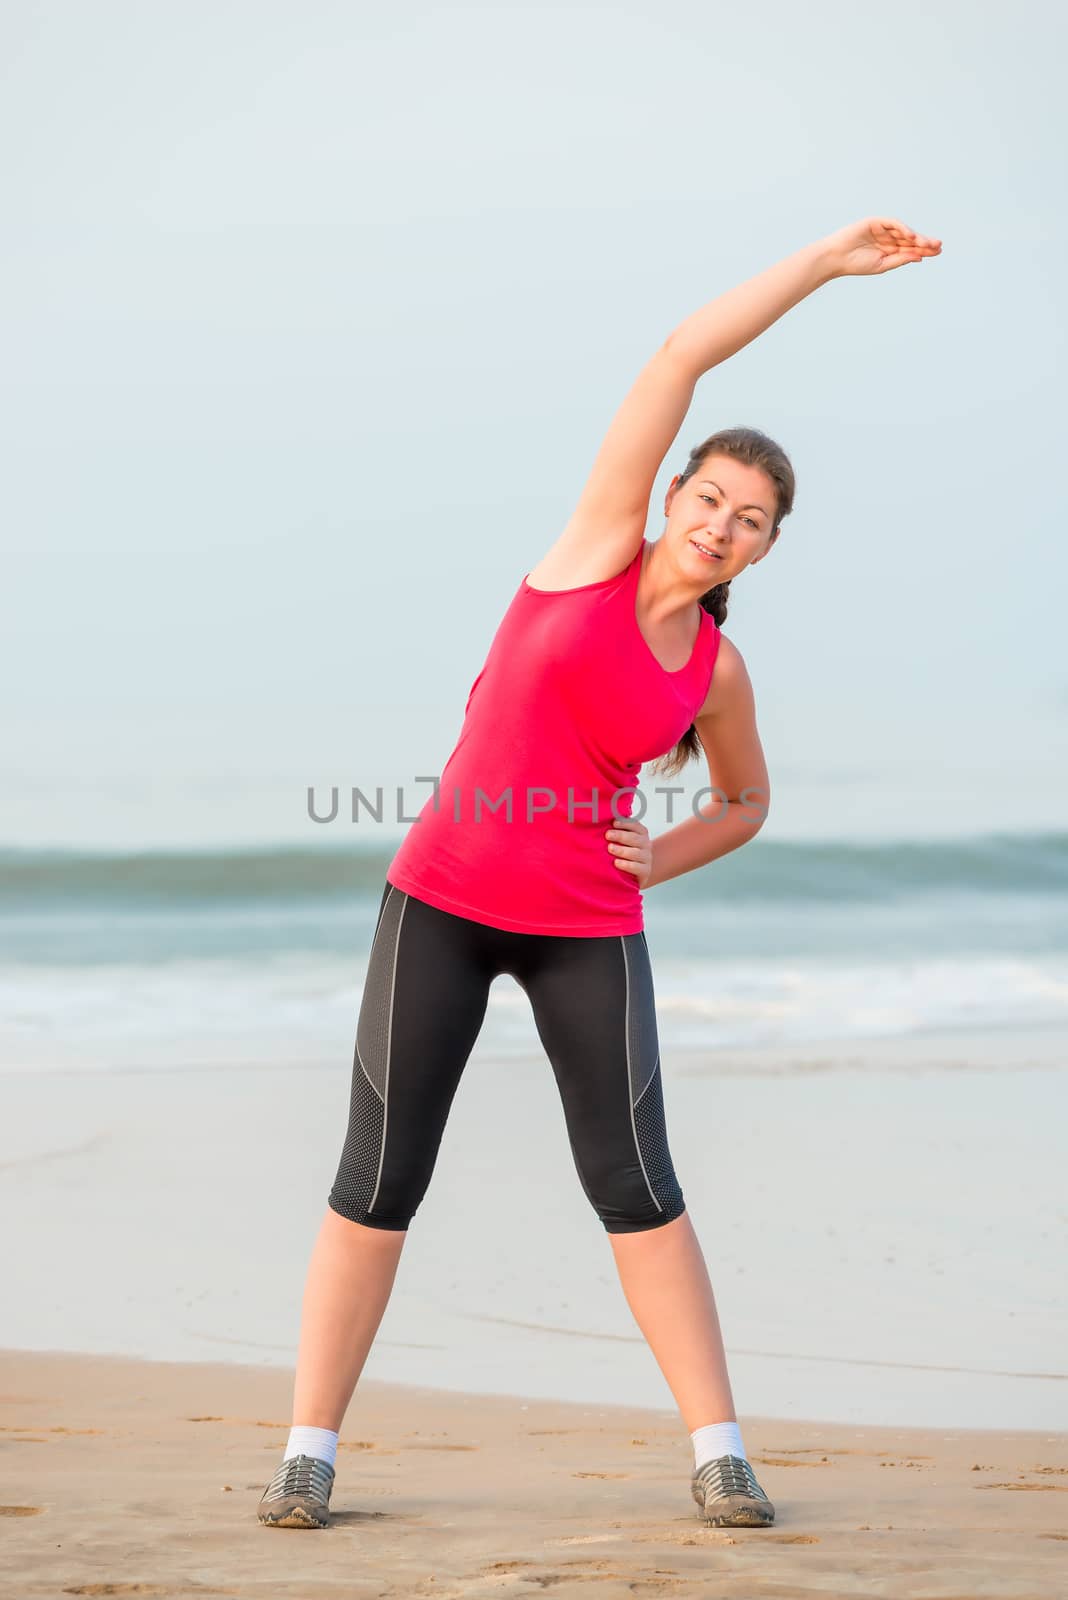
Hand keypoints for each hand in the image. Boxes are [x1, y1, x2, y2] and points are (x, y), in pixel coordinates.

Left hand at [605, 816, 652, 888]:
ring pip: (636, 853)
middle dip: (621, 836)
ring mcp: (646, 858)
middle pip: (635, 838)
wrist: (636, 872)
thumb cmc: (624, 851)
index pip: (635, 826)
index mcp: (641, 833)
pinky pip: (637, 867)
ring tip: (610, 848)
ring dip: (622, 850)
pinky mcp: (645, 871)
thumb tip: (599, 817)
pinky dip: (626, 865)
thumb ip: (615, 829)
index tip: (613, 823)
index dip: (625, 823)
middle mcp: (646, 844)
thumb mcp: (622, 840)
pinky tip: (616, 863)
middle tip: (607, 835)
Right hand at [823, 216, 941, 277]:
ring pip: (903, 231)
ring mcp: (882, 229)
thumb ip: (899, 260)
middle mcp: (887, 238)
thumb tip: (919, 257)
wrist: (836, 258)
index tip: (938, 252)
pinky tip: (911, 237)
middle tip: (938, 246)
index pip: (910, 249)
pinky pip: (893, 223)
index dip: (924, 249)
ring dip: (916, 237)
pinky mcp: (876, 222)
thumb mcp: (882, 265)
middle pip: (910, 239)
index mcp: (889, 250)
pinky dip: (903, 229)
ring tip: (927, 244)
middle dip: (924, 242)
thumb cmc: (856, 264)